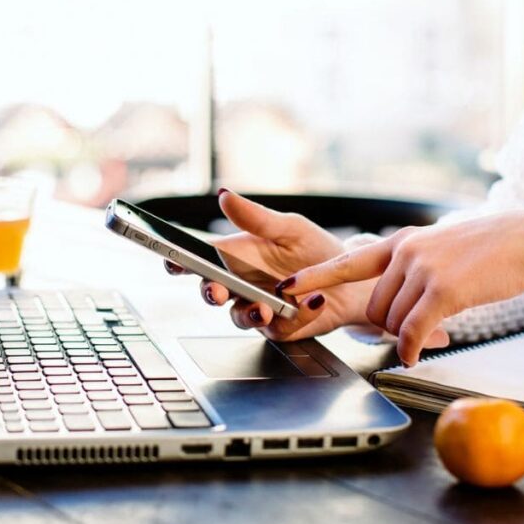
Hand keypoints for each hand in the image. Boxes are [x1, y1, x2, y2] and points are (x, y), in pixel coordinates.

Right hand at [166, 190, 376, 340]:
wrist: (351, 277)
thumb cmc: (315, 249)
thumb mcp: (288, 227)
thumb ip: (255, 217)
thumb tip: (224, 195)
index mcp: (235, 257)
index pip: (198, 261)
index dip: (179, 261)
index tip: (173, 259)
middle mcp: (241, 285)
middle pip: (211, 292)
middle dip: (210, 292)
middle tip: (217, 290)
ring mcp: (258, 308)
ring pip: (239, 317)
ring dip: (248, 313)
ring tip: (265, 307)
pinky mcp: (281, 328)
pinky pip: (280, 328)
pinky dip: (297, 316)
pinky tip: (313, 301)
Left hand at [280, 206, 523, 365]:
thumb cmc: (490, 250)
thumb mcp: (440, 248)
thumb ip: (411, 267)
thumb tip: (395, 299)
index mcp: (400, 242)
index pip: (345, 261)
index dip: (314, 278)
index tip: (286, 288)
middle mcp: (404, 251)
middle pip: (372, 306)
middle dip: (387, 325)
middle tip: (416, 326)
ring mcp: (422, 269)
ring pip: (391, 321)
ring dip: (405, 335)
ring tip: (433, 327)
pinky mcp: (442, 290)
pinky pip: (412, 331)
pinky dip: (410, 349)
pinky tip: (414, 357)